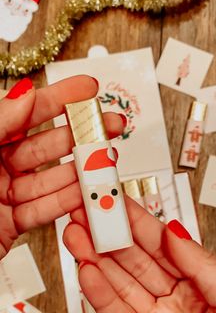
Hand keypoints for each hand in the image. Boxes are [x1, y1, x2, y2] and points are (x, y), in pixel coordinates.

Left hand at [0, 76, 123, 258]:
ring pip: (49, 179)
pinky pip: (44, 210)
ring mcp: (3, 195)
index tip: (87, 88)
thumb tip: (26, 97)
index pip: (24, 113)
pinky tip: (87, 191)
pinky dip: (67, 202)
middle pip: (44, 145)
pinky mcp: (11, 224)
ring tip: (107, 161)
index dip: (58, 98)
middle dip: (80, 135)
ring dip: (80, 171)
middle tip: (109, 125)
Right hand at [64, 199, 215, 312]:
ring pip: (121, 284)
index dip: (138, 223)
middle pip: (136, 261)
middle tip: (88, 218)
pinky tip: (87, 273)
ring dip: (97, 260)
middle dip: (110, 237)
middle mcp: (176, 300)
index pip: (163, 246)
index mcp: (201, 285)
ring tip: (78, 238)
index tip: (118, 205)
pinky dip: (99, 295)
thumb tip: (175, 233)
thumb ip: (203, 266)